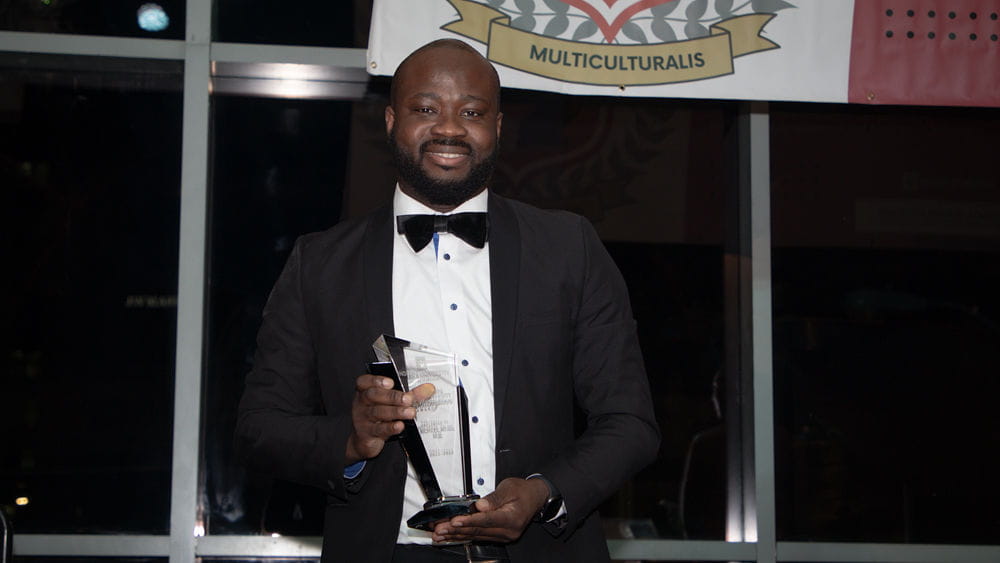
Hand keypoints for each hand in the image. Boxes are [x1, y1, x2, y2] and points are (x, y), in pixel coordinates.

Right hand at [346, 375, 434, 463]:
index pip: (364, 382)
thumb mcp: (390, 403)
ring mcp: (363, 419)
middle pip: (373, 396)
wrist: (364, 440)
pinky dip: (390, 427)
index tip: (390, 382)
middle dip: (392, 396)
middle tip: (408, 399)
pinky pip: (379, 430)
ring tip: (410, 412)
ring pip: (378, 412)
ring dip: (396, 412)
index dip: (376, 380)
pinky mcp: (367, 434)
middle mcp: (362, 404)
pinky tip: (400, 426)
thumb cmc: (378, 416)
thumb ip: (408, 394)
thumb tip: (428, 389)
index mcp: (365, 392)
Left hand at [431, 477, 548, 543]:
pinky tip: (452, 536)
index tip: (455, 521)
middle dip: (456, 530)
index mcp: (512, 518)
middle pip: (478, 531)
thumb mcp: (509, 488)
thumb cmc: (523, 492)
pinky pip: (478, 537)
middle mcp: (508, 531)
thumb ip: (494, 498)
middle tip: (440, 529)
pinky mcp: (498, 536)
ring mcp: (503, 536)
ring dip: (456, 535)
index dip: (469, 521)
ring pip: (476, 536)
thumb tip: (480, 505)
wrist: (535, 498)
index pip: (487, 520)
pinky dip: (464, 536)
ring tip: (441, 534)